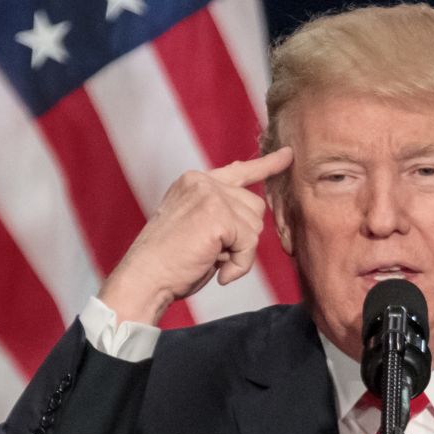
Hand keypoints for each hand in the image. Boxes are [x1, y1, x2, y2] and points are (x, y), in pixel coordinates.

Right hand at [97, 147, 293, 324]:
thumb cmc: (170, 263)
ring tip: (212, 260)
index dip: (267, 165)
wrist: (144, 279)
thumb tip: (253, 213)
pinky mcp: (217, 215)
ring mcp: (210, 195)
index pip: (239, 171)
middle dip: (244, 236)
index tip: (288, 155)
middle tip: (214, 254)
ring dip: (241, 252)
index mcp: (195, 182)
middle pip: (255, 206)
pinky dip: (240, 265)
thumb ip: (222, 214)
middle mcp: (202, 181)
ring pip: (255, 226)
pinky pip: (250, 244)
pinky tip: (220, 272)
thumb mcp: (196, 227)